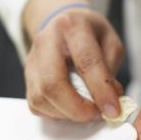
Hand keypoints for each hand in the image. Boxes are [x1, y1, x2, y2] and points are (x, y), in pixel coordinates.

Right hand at [24, 7, 123, 121]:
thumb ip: (111, 68)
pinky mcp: (27, 77)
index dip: (100, 90)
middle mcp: (46, 41)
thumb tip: (110, 99)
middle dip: (77, 108)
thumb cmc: (90, 34)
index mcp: (71, 26)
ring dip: (67, 113)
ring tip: (87, 110)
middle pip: (53, 84)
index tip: (113, 111)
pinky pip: (36, 104)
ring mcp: (32, 60)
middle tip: (97, 115)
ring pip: (42, 98)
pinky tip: (71, 106)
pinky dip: (56, 113)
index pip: (86, 62)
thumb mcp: (110, 42)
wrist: (63, 24)